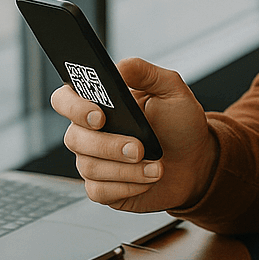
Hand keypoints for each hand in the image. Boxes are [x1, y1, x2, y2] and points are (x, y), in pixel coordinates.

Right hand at [52, 57, 215, 212]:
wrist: (194, 161)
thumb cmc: (179, 124)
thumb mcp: (171, 91)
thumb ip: (146, 73)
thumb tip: (121, 67)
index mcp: (99, 102)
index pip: (64, 99)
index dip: (74, 107)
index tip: (99, 116)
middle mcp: (89, 132)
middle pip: (75, 138)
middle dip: (109, 145)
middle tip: (139, 148)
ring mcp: (92, 160)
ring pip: (89, 167)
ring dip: (127, 169)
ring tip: (156, 166)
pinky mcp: (101, 188)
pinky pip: (99, 192)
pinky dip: (127, 187)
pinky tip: (147, 179)